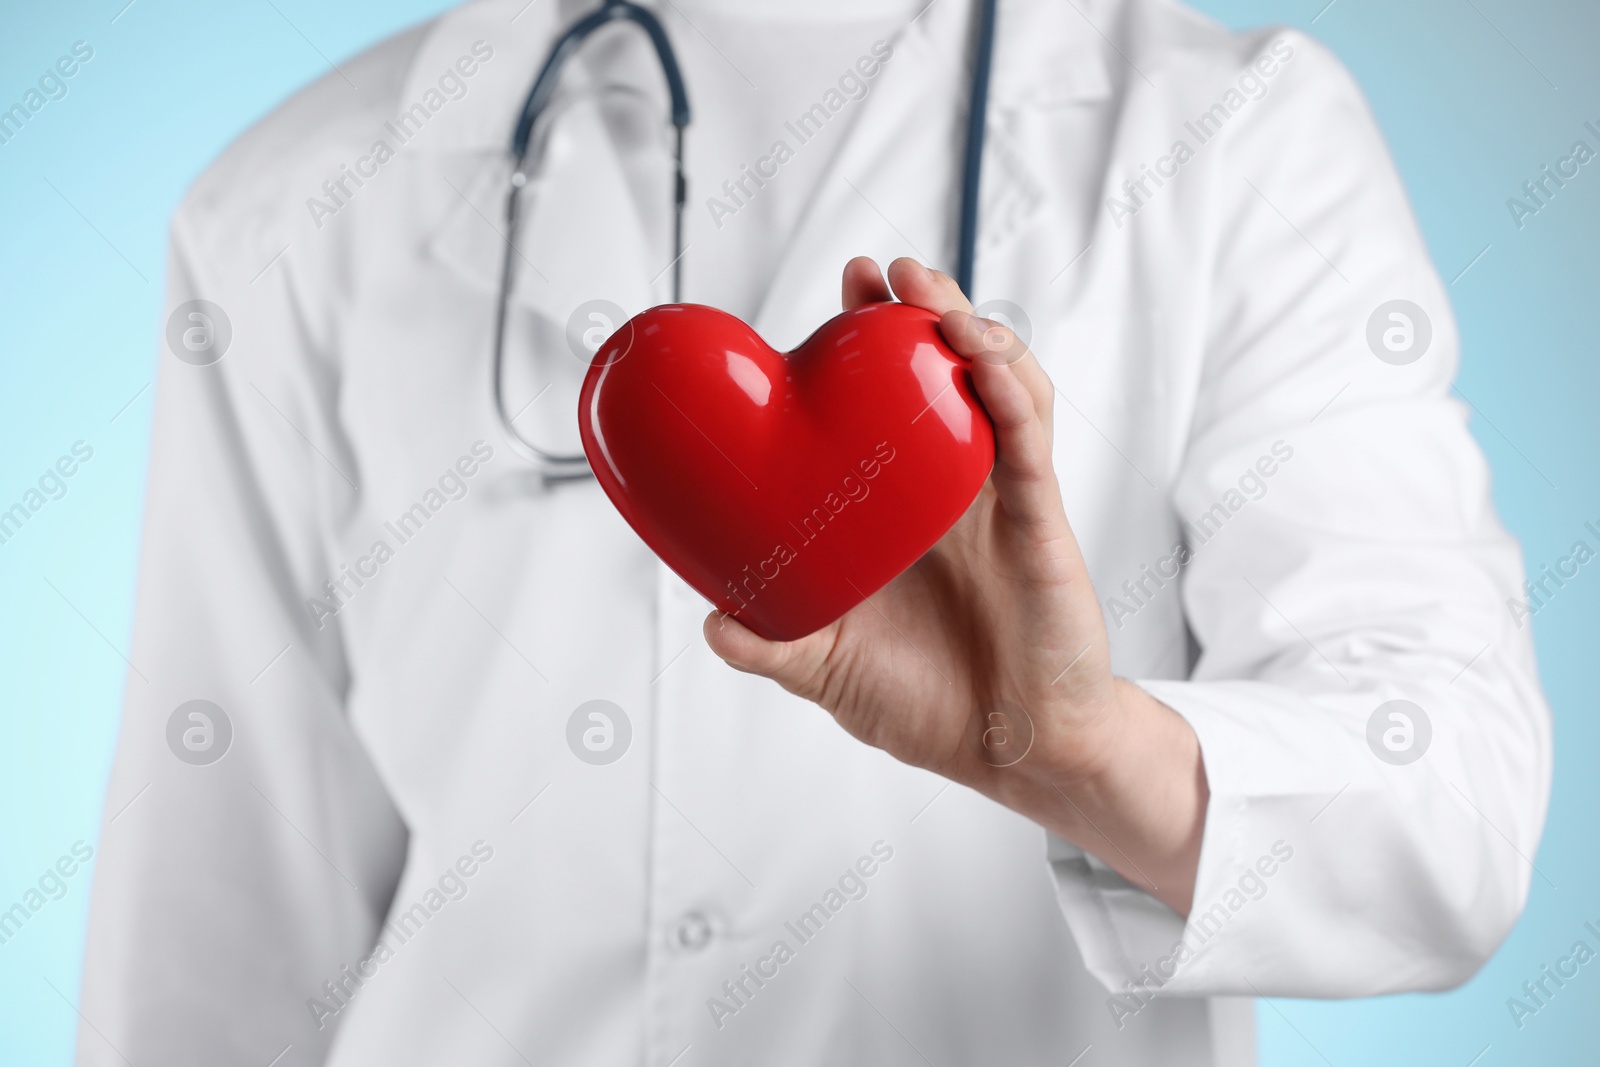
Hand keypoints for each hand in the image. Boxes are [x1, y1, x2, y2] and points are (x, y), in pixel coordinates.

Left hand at [704, 257, 1207, 914]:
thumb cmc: (929, 705)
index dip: (864, 349)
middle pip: (942, 376)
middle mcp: (951, 490)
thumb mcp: (832, 670)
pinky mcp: (1040, 520)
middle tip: (877, 273)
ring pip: (995, 386)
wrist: (1012, 752)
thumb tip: (710, 620)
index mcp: (899, 511)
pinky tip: (982, 356)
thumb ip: (776, 645)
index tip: (830, 303)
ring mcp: (999, 498)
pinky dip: (1011, 390)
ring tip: (927, 290)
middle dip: (913, 314)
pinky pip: (1029, 440)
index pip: (885, 407)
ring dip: (968, 329)